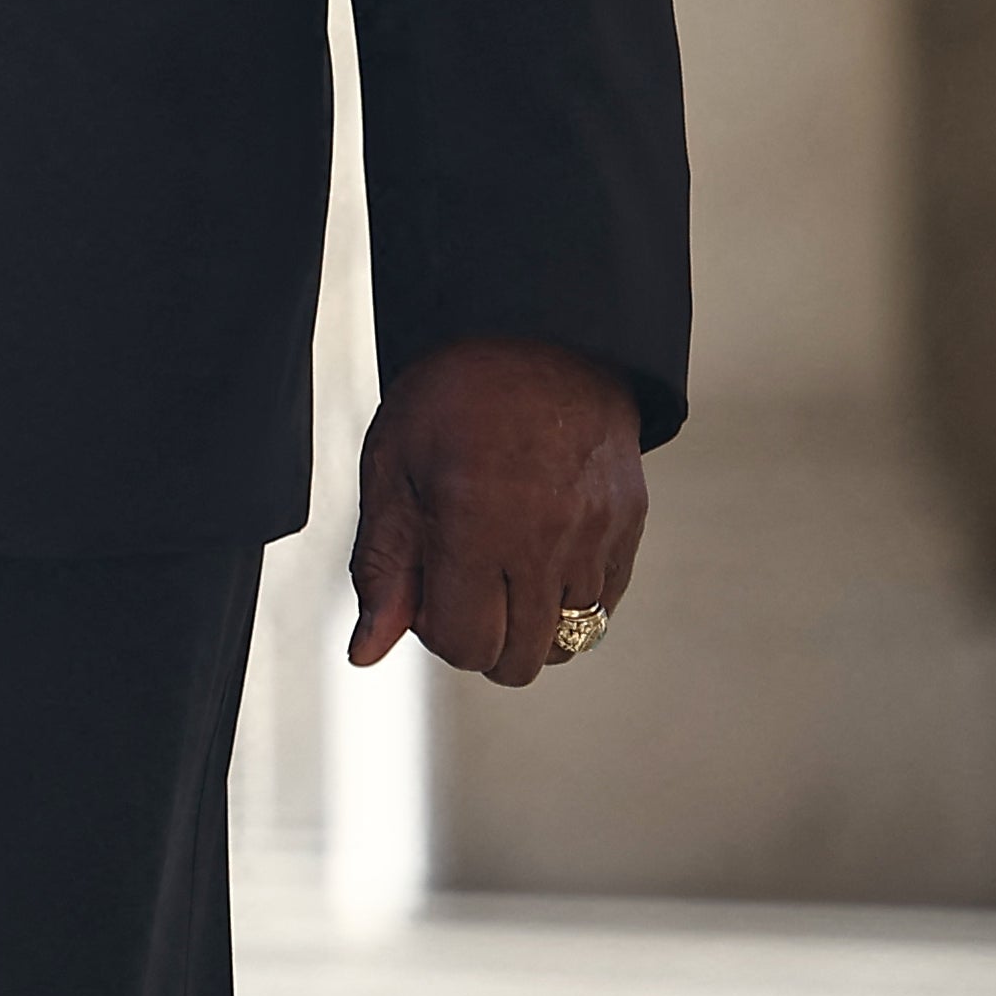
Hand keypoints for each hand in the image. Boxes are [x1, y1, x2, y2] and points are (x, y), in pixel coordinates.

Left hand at [348, 333, 646, 684]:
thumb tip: (366, 652)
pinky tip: (536, 550)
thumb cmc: (452, 396)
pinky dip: (567, 600)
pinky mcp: (630, 528)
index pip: (465, 645)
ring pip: (569, 642)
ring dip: (528, 623)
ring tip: (499, 563)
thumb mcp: (391, 468)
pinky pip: (603, 605)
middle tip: (458, 580)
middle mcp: (546, 542)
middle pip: (521, 661)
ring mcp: (598, 539)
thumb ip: (381, 567)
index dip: (433, 630)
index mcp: (476, 526)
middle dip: (481, 639)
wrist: (540, 334)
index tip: (423, 585)